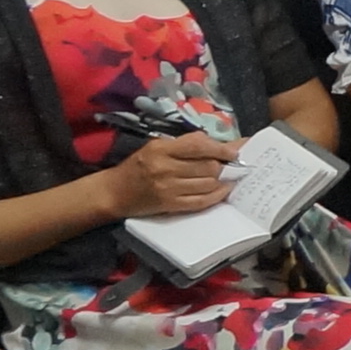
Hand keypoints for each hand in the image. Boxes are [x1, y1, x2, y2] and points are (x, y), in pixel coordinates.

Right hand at [104, 129, 240, 218]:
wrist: (114, 192)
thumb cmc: (137, 166)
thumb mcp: (156, 146)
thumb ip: (185, 145)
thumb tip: (220, 145)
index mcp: (162, 148)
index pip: (199, 145)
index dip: (222, 148)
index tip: (236, 151)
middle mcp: (165, 168)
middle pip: (208, 166)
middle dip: (224, 165)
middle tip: (231, 165)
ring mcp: (168, 188)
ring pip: (208, 183)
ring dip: (223, 180)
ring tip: (228, 177)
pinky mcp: (170, 205)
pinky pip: (202, 201)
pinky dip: (217, 195)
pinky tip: (224, 190)